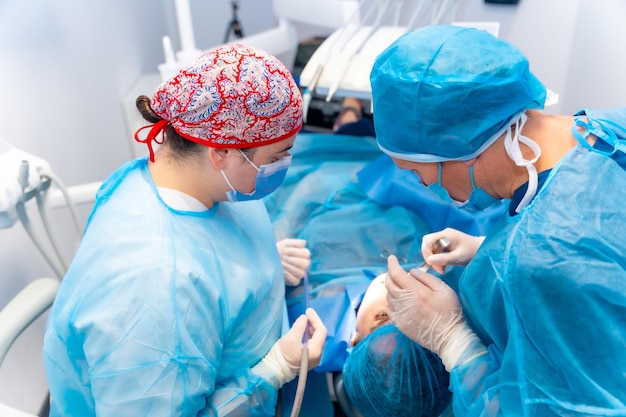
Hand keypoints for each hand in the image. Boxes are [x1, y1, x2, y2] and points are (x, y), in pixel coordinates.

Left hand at [276, 239, 310, 285]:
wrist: (269, 259)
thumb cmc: (279, 250)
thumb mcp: (285, 244)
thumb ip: (295, 242)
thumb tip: (304, 243)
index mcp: (304, 254)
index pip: (306, 254)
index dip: (296, 252)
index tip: (286, 250)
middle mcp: (304, 264)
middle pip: (305, 264)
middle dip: (293, 260)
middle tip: (283, 257)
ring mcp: (300, 273)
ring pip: (301, 273)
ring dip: (290, 267)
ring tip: (281, 263)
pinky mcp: (295, 281)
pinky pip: (296, 281)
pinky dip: (288, 276)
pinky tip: (282, 271)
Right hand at [278, 308, 325, 369]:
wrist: (275, 370)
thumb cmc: (283, 355)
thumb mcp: (291, 338)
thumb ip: (300, 326)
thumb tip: (305, 318)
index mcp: (316, 351)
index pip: (321, 331)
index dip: (315, 319)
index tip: (308, 311)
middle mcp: (318, 356)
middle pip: (320, 335)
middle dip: (314, 323)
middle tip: (306, 314)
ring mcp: (313, 358)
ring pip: (316, 339)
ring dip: (311, 329)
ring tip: (304, 321)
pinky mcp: (308, 359)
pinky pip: (312, 344)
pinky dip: (309, 335)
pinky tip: (303, 331)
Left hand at [385, 255, 485, 369]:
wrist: (449, 338)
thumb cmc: (450, 312)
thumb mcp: (444, 290)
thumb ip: (426, 278)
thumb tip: (412, 272)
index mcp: (416, 291)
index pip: (396, 273)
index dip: (392, 263)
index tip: (392, 258)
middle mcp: (405, 302)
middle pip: (389, 283)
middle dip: (390, 274)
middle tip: (396, 271)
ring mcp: (400, 314)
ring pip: (388, 296)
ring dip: (392, 288)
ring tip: (403, 287)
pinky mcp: (399, 324)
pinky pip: (390, 308)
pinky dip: (392, 301)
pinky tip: (401, 301)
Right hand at [421, 228, 484, 273]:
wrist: (484, 250)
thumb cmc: (473, 252)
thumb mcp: (459, 257)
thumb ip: (444, 259)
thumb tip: (429, 260)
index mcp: (446, 235)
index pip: (427, 240)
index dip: (426, 252)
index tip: (431, 263)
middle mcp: (444, 234)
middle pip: (428, 244)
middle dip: (430, 257)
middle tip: (439, 268)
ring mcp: (445, 238)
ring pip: (432, 249)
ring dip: (434, 260)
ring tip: (442, 269)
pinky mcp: (447, 244)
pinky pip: (437, 251)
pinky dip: (438, 259)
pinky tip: (444, 265)